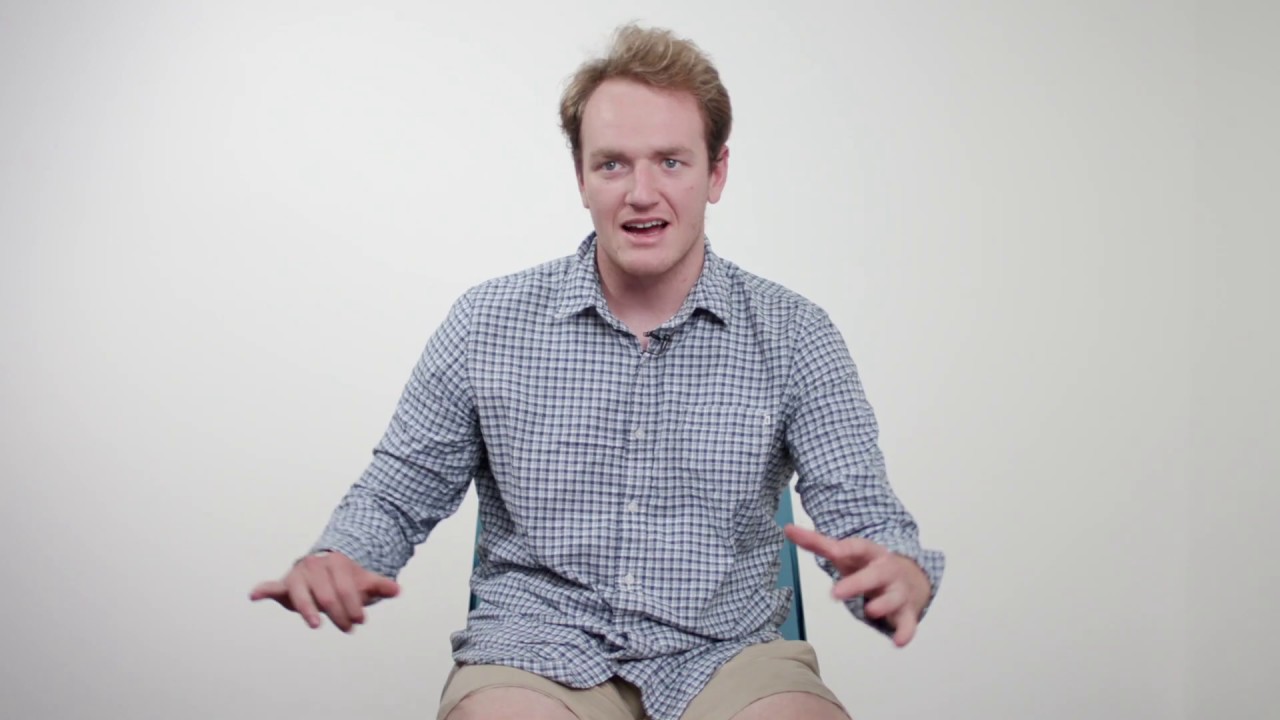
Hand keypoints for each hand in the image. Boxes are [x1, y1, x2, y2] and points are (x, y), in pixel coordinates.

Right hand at [249, 551, 400, 632]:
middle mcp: (314, 565)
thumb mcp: (363, 581)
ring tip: (315, 623)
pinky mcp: (284, 585)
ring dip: (309, 610)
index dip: (354, 606)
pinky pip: (272, 587)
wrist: (325, 568)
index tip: (360, 620)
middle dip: (339, 614)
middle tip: (349, 627)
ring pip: (302, 595)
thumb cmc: (345, 578)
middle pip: (327, 596)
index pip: (346, 589)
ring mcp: (298, 575)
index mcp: (336, 562)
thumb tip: (397, 590)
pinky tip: (254, 595)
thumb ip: (379, 586)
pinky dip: (263, 590)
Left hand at [784, 524, 930, 646]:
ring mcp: (898, 591)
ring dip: (883, 604)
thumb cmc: (867, 565)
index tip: (835, 550)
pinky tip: (898, 641)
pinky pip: (908, 623)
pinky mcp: (906, 612)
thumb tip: (787, 529)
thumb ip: (816, 543)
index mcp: (871, 553)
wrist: (910, 577)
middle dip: (858, 583)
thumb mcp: (844, 553)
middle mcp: (887, 571)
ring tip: (870, 611)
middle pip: (876, 574)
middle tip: (837, 593)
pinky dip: (905, 631)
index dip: (848, 548)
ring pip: (893, 597)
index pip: (860, 547)